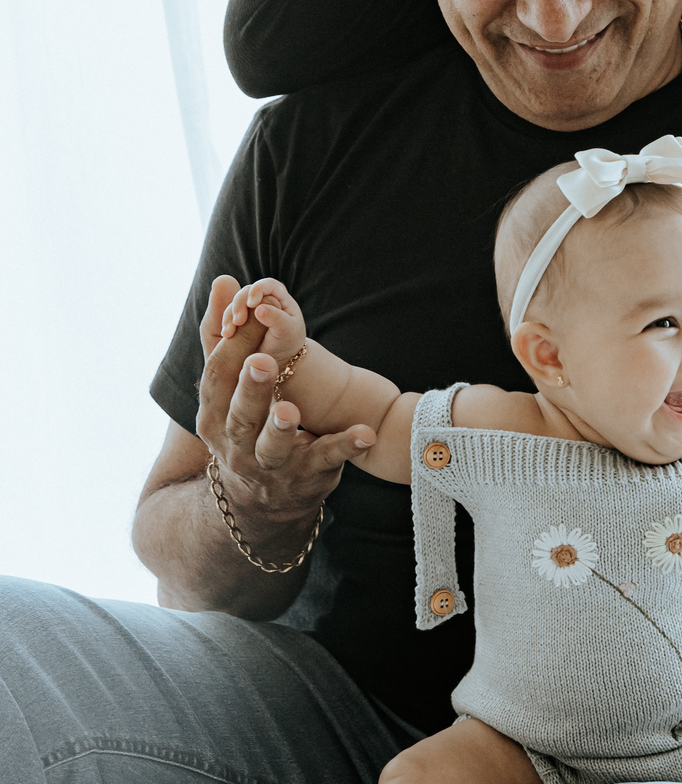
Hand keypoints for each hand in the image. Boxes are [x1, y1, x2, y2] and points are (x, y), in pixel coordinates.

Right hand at [196, 278, 374, 549]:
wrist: (259, 504)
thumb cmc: (243, 425)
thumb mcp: (226, 389)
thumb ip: (224, 333)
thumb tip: (225, 278)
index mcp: (214, 416)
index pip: (218, 378)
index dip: (234, 348)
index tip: (250, 316)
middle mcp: (236, 444)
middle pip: (240, 415)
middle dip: (251, 389)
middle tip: (263, 361)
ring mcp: (271, 465)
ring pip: (274, 448)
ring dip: (281, 428)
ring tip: (292, 411)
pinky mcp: (308, 476)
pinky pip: (327, 460)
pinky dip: (345, 447)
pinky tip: (364, 432)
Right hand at [204, 274, 306, 364]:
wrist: (280, 357)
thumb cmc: (288, 341)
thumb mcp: (287, 331)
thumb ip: (276, 318)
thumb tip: (259, 308)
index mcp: (279, 296)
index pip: (268, 285)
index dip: (258, 290)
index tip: (252, 304)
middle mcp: (263, 298)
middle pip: (247, 292)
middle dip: (239, 304)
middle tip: (238, 322)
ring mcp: (250, 309)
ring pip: (235, 304)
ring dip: (230, 315)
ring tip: (229, 333)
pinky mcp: (240, 319)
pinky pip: (229, 315)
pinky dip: (226, 323)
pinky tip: (227, 335)